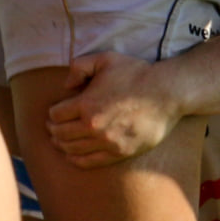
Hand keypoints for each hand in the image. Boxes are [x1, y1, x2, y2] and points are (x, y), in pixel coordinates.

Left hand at [47, 53, 184, 167]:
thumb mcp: (106, 59)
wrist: (166, 93)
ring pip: (72, 149)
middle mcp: (93, 126)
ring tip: (60, 141)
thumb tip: (65, 85)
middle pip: (61, 134)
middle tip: (53, 128)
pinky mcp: (120, 153)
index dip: (53, 113)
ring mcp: (107, 142)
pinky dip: (76, 160)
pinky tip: (72, 156)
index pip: (56, 115)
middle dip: (54, 130)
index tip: (56, 112)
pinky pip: (90, 162)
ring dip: (62, 145)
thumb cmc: (136, 74)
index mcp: (86, 104)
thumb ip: (79, 66)